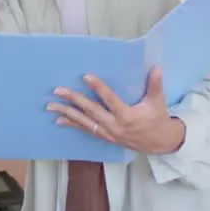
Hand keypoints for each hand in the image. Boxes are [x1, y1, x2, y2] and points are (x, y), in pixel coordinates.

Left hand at [47, 67, 185, 155]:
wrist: (158, 143)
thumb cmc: (157, 119)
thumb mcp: (158, 102)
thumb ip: (155, 85)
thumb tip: (156, 67)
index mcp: (127, 116)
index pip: (110, 100)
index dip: (98, 88)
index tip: (86, 77)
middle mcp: (114, 126)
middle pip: (90, 111)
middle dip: (73, 100)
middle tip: (58, 90)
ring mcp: (108, 133)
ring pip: (84, 122)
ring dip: (67, 113)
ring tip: (51, 106)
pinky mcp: (104, 137)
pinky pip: (86, 130)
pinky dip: (72, 124)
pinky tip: (59, 120)